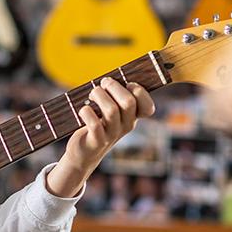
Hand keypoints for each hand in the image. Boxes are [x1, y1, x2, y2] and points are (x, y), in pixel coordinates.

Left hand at [46, 78, 155, 197]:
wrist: (83, 152)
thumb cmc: (95, 123)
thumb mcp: (108, 110)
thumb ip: (113, 95)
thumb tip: (109, 79)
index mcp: (132, 117)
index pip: (148, 107)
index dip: (139, 91)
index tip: (126, 84)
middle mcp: (126, 126)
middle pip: (128, 102)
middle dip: (113, 86)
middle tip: (102, 85)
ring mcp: (112, 134)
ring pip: (111, 110)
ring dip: (98, 95)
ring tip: (91, 95)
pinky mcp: (97, 141)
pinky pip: (95, 124)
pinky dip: (87, 112)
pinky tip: (83, 110)